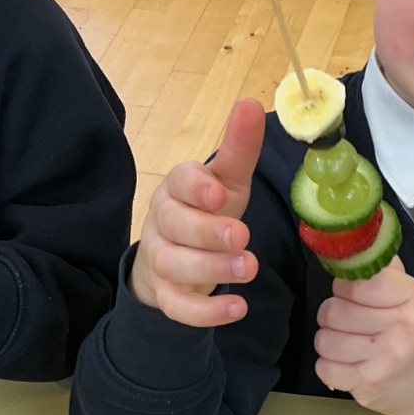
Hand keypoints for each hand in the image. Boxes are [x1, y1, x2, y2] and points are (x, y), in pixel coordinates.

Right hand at [130, 98, 264, 326]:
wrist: (177, 259)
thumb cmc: (207, 212)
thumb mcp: (228, 180)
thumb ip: (240, 147)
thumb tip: (251, 102)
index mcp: (178, 187)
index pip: (179, 181)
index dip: (197, 188)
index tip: (220, 194)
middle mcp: (163, 222)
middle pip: (176, 226)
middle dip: (209, 233)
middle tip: (242, 238)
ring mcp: (162, 259)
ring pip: (175, 266)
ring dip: (212, 269)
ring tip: (249, 269)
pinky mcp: (167, 295)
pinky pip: (179, 307)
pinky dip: (206, 312)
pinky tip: (238, 308)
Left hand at [313, 257, 413, 414]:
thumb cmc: (412, 331)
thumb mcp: (409, 293)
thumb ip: (384, 268)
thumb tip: (357, 240)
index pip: (357, 282)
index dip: (345, 286)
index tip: (352, 293)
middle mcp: (403, 329)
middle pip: (333, 311)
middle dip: (333, 314)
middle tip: (350, 321)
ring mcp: (386, 360)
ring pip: (324, 340)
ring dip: (329, 341)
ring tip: (348, 342)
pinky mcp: (369, 385)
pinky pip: (324, 368)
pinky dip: (329, 366)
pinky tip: (347, 363)